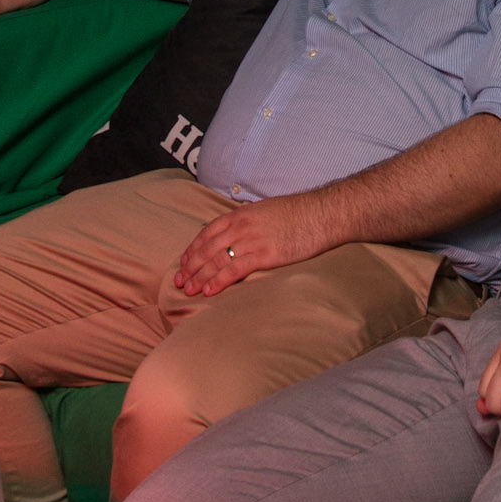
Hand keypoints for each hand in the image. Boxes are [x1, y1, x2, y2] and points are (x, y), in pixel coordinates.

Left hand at [172, 194, 333, 296]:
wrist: (321, 214)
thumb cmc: (298, 213)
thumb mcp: (266, 210)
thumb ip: (249, 220)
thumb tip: (239, 232)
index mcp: (241, 214)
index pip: (208, 232)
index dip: (194, 249)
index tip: (185, 262)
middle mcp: (241, 226)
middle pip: (208, 248)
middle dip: (191, 267)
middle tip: (180, 282)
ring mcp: (252, 240)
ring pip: (217, 260)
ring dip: (200, 277)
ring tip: (189, 291)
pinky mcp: (264, 255)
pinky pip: (234, 269)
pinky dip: (219, 281)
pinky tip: (209, 291)